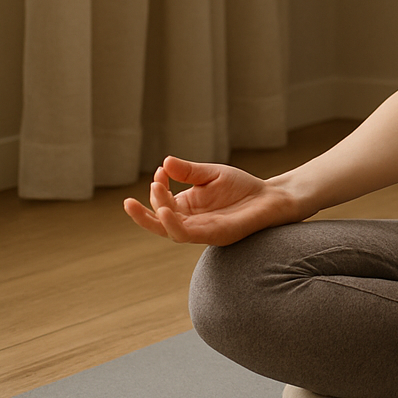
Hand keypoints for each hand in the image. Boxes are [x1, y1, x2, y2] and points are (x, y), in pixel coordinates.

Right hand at [122, 156, 305, 245]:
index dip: (157, 189)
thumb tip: (164, 163)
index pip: (163, 202)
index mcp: (187, 207)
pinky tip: (168, 212)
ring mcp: (202, 230)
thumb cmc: (241, 187)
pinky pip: (190, 235)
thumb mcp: (211, 174)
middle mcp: (191, 221)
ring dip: (156, 220)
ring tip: (149, 203)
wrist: (270, 197)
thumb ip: (189, 171)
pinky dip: (175, 226)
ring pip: (170, 232)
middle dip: (142, 215)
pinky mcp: (215, 235)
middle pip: (159, 222)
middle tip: (127, 203)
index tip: (160, 171)